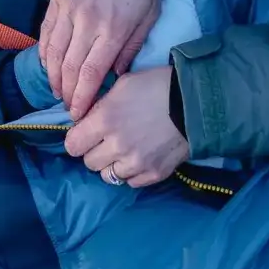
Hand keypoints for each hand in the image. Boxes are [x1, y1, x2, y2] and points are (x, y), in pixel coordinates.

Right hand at [39, 0, 161, 119]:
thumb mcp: (150, 14)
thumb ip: (132, 47)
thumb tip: (115, 75)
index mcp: (113, 27)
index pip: (90, 73)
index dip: (82, 98)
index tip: (79, 115)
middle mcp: (86, 20)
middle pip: (68, 67)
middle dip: (66, 94)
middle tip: (69, 109)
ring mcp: (68, 7)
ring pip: (52, 52)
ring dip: (53, 77)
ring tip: (59, 91)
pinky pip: (46, 31)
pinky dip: (44, 52)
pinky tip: (49, 65)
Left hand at [64, 66, 187, 187]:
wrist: (196, 102)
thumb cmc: (157, 86)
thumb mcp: (123, 85)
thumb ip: (100, 105)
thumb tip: (85, 121)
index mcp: (105, 120)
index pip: (73, 145)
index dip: (78, 139)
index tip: (86, 134)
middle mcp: (117, 146)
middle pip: (89, 163)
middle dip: (95, 151)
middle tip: (108, 140)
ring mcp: (136, 163)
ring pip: (108, 176)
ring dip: (113, 164)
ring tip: (126, 149)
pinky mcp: (154, 174)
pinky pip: (131, 182)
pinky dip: (132, 172)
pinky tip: (141, 156)